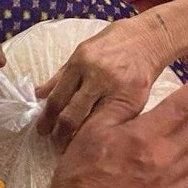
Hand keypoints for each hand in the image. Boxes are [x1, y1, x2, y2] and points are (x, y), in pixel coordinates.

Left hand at [35, 15, 171, 146]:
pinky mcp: (134, 99)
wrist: (149, 39)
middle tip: (54, 145)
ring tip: (72, 148)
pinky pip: (113, 122)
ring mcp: (117, 89)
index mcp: (80, 62)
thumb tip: (39, 95)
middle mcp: (97, 76)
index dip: (47, 119)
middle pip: (72, 115)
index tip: (42, 131)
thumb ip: (61, 76)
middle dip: (60, 135)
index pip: (58, 99)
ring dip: (79, 138)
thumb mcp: (82, 53)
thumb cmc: (112, 45)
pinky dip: (101, 132)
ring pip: (92, 123)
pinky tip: (95, 139)